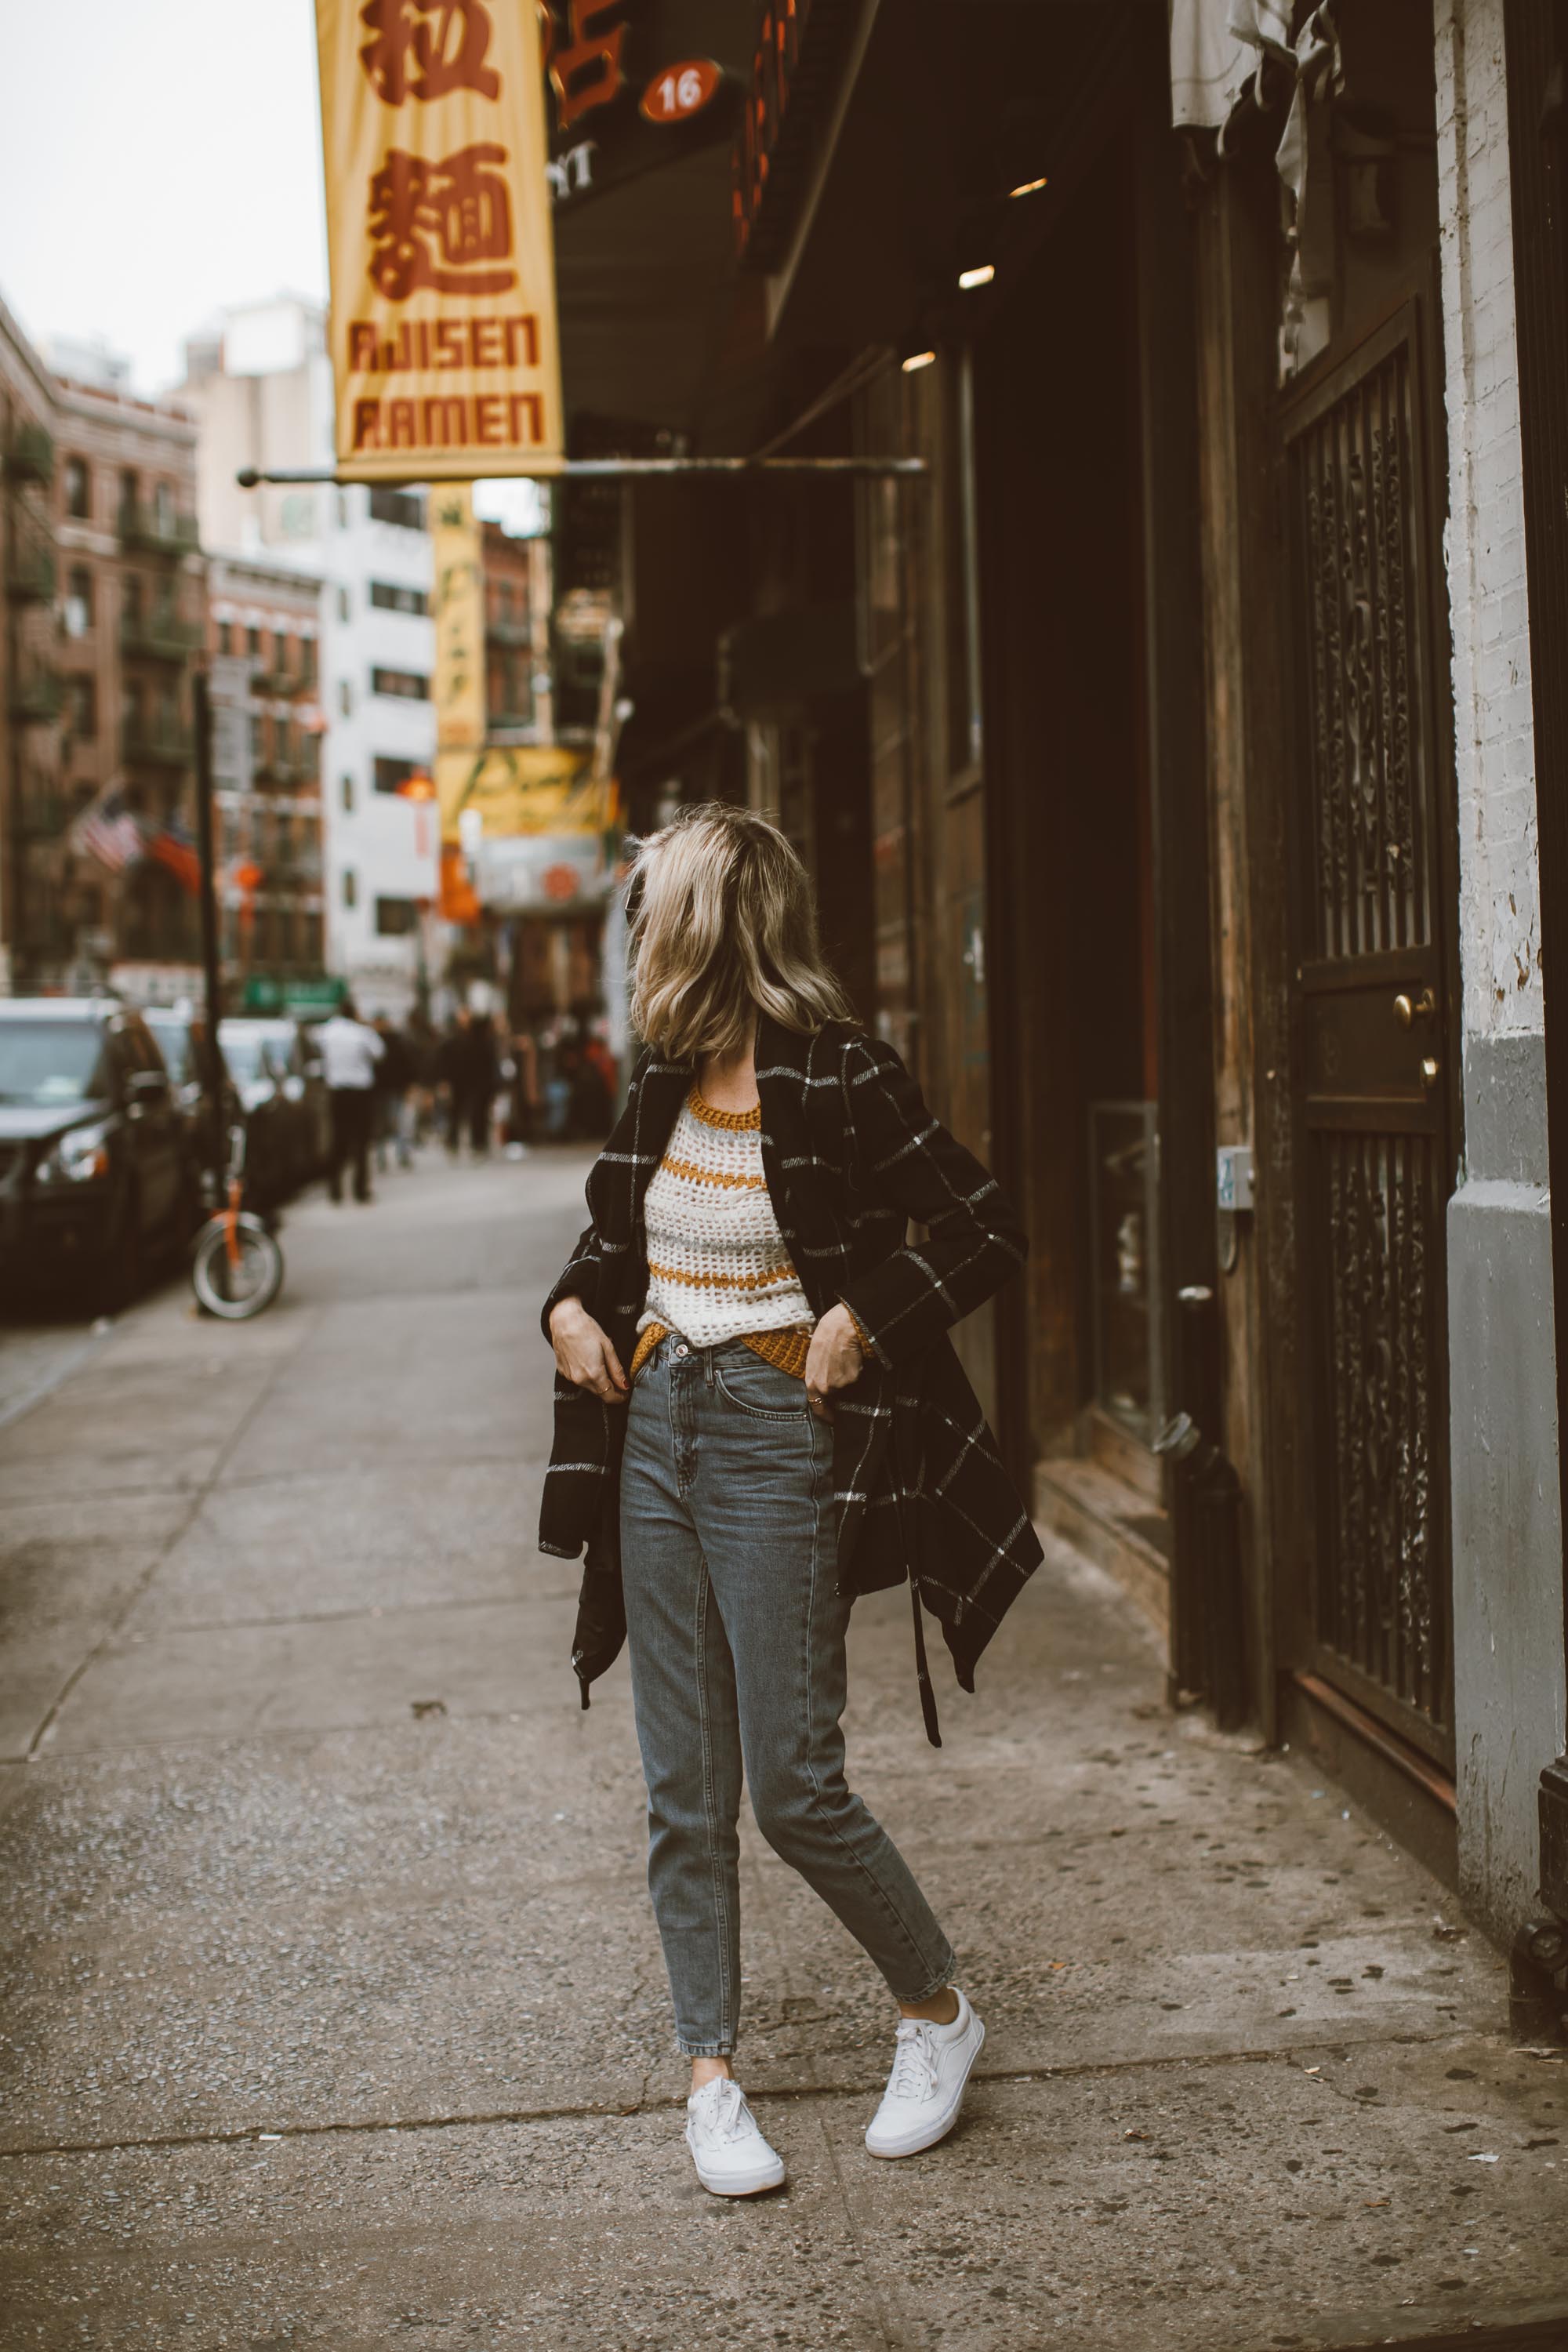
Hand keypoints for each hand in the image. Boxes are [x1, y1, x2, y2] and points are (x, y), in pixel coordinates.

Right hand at [549, 1296, 628, 1403]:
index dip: (620, 1397)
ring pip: (588, 1386)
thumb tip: (625, 1385)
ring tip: (600, 1362)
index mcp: (594, 1374)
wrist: (564, 1320)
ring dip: (597, 1381)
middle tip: (617, 1377)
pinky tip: (587, 1359)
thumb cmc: (586, 1329)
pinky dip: (585, 1374)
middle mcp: (580, 1379)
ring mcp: (569, 1376)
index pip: (609, 1397)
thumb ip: (617, 1370)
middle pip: (599, 1392)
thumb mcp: (608, 1348)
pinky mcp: (563, 1371)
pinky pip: (578, 1378)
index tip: (625, 1392)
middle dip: (610, 1388)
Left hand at [803, 1304, 865, 1419]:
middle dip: (839, 1390)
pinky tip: (854, 1357)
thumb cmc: (826, 1335)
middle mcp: (825, 1386)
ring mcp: (840, 1384)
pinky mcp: (854, 1378)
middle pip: (833, 1395)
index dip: (825, 1414)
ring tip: (847, 1359)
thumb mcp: (814, 1355)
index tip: (832, 1417)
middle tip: (842, 1378)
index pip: (817, 1406)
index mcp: (811, 1381)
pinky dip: (856, 1371)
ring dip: (847, 1377)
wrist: (842, 1326)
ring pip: (846, 1386)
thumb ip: (817, 1373)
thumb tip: (823, 1381)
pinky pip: (856, 1378)